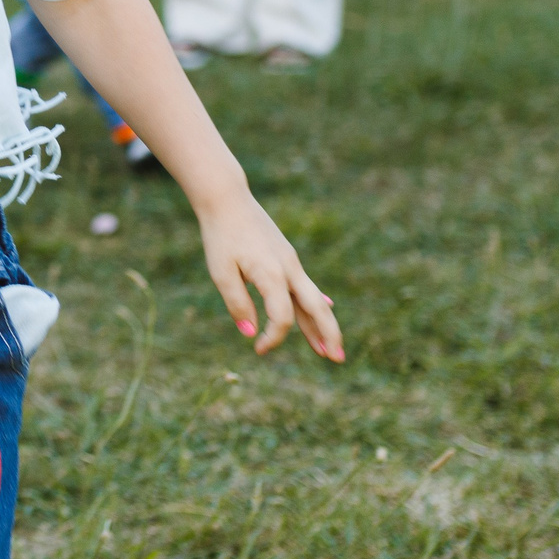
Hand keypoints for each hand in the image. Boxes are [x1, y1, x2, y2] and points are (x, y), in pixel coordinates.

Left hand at [198, 194, 342, 361]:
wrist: (227, 199)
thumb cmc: (221, 236)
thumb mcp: (221, 272)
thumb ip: (237, 303)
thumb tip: (250, 333)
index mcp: (272, 274)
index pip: (283, 317)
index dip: (274, 338)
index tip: (258, 349)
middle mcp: (289, 269)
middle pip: (315, 308)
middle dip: (327, 334)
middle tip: (337, 359)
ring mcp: (291, 262)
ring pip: (313, 298)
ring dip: (323, 323)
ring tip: (330, 347)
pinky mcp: (287, 257)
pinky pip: (306, 285)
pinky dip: (315, 302)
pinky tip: (326, 308)